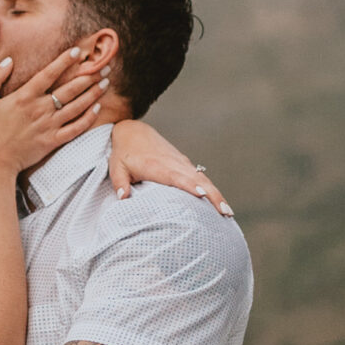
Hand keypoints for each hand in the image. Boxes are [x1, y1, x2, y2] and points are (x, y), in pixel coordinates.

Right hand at [0, 46, 106, 175]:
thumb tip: (8, 60)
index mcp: (24, 96)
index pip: (49, 73)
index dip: (64, 61)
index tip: (78, 51)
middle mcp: (40, 109)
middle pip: (70, 88)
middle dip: (89, 75)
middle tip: (103, 65)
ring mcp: (49, 125)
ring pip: (77, 106)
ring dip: (93, 93)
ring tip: (105, 82)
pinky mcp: (53, 141)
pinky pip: (76, 128)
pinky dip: (88, 118)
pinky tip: (97, 108)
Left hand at [107, 120, 231, 214]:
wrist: (132, 131)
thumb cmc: (123, 152)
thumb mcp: (116, 167)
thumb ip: (120, 182)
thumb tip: (123, 197)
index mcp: (157, 165)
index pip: (176, 176)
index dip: (189, 185)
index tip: (202, 195)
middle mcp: (173, 163)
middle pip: (197, 180)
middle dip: (213, 196)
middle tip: (225, 213)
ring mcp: (181, 162)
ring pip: (203, 179)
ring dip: (216, 194)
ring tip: (228, 213)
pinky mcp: (183, 163)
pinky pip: (200, 177)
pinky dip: (211, 189)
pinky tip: (219, 203)